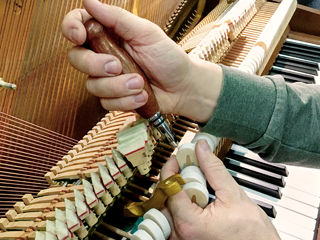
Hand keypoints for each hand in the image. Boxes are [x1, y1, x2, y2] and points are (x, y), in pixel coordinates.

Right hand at [61, 0, 222, 122]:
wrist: (182, 86)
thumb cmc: (167, 56)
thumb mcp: (146, 33)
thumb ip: (117, 18)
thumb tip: (89, 1)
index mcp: (109, 35)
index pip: (78, 26)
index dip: (70, 28)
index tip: (79, 35)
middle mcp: (104, 56)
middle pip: (77, 59)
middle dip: (95, 65)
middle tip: (117, 66)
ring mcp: (108, 79)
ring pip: (92, 85)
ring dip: (118, 86)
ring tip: (140, 83)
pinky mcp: (114, 98)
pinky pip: (106, 103)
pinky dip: (125, 101)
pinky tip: (141, 96)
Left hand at [161, 140, 279, 239]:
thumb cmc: (252, 234)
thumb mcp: (233, 195)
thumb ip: (214, 169)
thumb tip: (202, 149)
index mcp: (190, 223)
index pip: (169, 188)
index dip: (171, 169)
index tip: (177, 159)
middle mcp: (181, 235)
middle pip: (164, 199)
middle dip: (174, 180)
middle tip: (186, 170)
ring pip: (167, 209)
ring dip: (177, 193)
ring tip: (194, 186)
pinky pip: (173, 220)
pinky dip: (180, 206)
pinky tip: (195, 200)